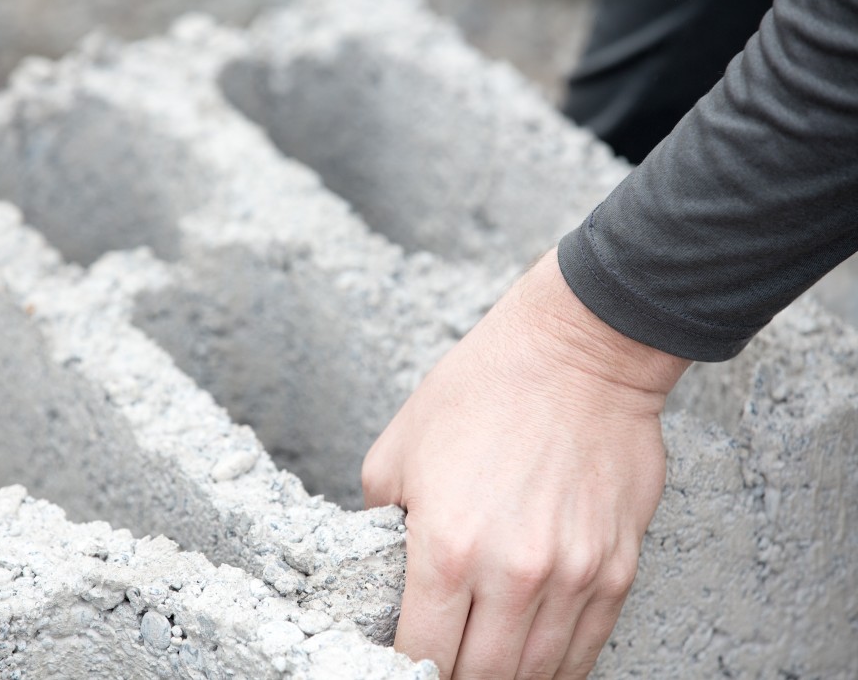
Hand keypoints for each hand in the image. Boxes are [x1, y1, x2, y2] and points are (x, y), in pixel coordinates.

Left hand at [362, 248, 689, 678]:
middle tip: (448, 663)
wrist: (578, 353)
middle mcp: (513, 574)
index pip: (423, 654)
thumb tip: (388, 573)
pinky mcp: (617, 568)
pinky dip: (558, 663)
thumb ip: (382, 526)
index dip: (409, 667)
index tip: (408, 661)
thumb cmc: (482, 390)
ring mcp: (574, 576)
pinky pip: (588, 646)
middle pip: (482, 678)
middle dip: (456, 679)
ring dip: (508, 676)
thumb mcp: (397, 451)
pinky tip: (537, 656)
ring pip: (538, 673)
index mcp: (446, 548)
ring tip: (488, 661)